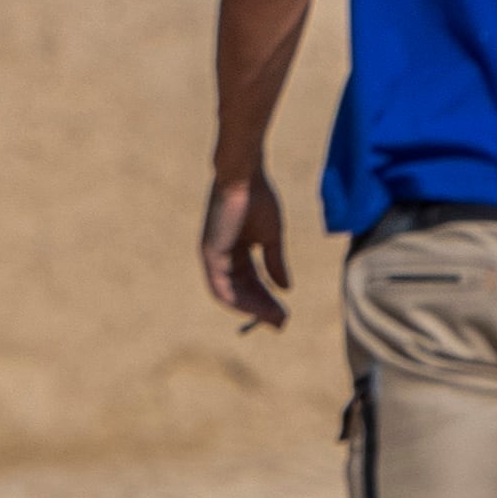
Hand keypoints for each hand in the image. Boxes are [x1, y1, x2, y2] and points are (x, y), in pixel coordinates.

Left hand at [200, 167, 289, 330]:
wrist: (244, 176)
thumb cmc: (258, 198)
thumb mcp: (271, 237)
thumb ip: (274, 262)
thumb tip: (286, 288)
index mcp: (234, 251)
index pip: (250, 281)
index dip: (266, 298)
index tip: (283, 312)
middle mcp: (221, 256)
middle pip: (241, 291)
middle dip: (261, 308)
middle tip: (281, 322)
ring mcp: (213, 256)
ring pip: (230, 294)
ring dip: (252, 308)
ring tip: (274, 318)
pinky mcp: (210, 253)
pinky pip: (221, 286)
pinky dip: (238, 300)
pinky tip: (256, 309)